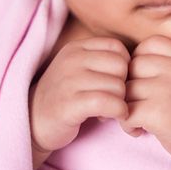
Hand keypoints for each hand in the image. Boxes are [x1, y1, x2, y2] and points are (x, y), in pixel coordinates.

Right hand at [29, 37, 129, 152]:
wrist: (32, 122)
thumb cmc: (66, 95)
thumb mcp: (80, 68)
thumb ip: (103, 60)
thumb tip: (139, 64)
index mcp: (77, 47)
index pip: (118, 48)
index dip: (124, 67)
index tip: (114, 82)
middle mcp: (72, 60)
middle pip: (121, 67)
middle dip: (123, 86)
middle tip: (111, 99)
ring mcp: (69, 81)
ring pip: (117, 86)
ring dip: (119, 102)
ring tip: (105, 109)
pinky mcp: (69, 104)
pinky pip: (108, 103)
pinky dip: (117, 112)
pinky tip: (107, 117)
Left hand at [120, 35, 170, 169]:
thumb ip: (167, 63)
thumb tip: (125, 62)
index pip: (148, 44)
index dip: (139, 61)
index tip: (144, 81)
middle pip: (132, 66)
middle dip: (129, 86)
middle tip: (136, 104)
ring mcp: (167, 89)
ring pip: (125, 90)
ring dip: (125, 107)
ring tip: (137, 121)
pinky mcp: (157, 113)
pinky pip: (125, 111)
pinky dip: (126, 125)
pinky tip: (138, 131)